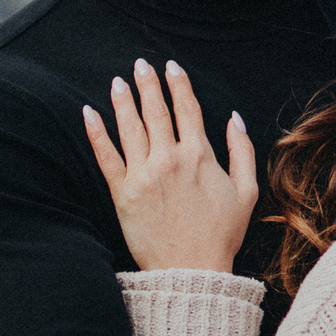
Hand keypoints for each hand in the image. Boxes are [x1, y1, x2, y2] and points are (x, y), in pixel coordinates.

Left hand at [83, 58, 258, 273]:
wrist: (192, 271)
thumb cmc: (221, 234)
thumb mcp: (247, 191)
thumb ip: (243, 151)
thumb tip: (235, 119)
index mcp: (199, 156)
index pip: (187, 109)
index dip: (178, 84)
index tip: (171, 67)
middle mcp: (169, 159)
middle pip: (156, 111)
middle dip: (148, 84)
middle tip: (141, 64)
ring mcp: (143, 175)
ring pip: (130, 128)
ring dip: (123, 101)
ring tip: (118, 82)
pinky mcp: (123, 193)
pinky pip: (106, 157)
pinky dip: (96, 133)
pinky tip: (89, 113)